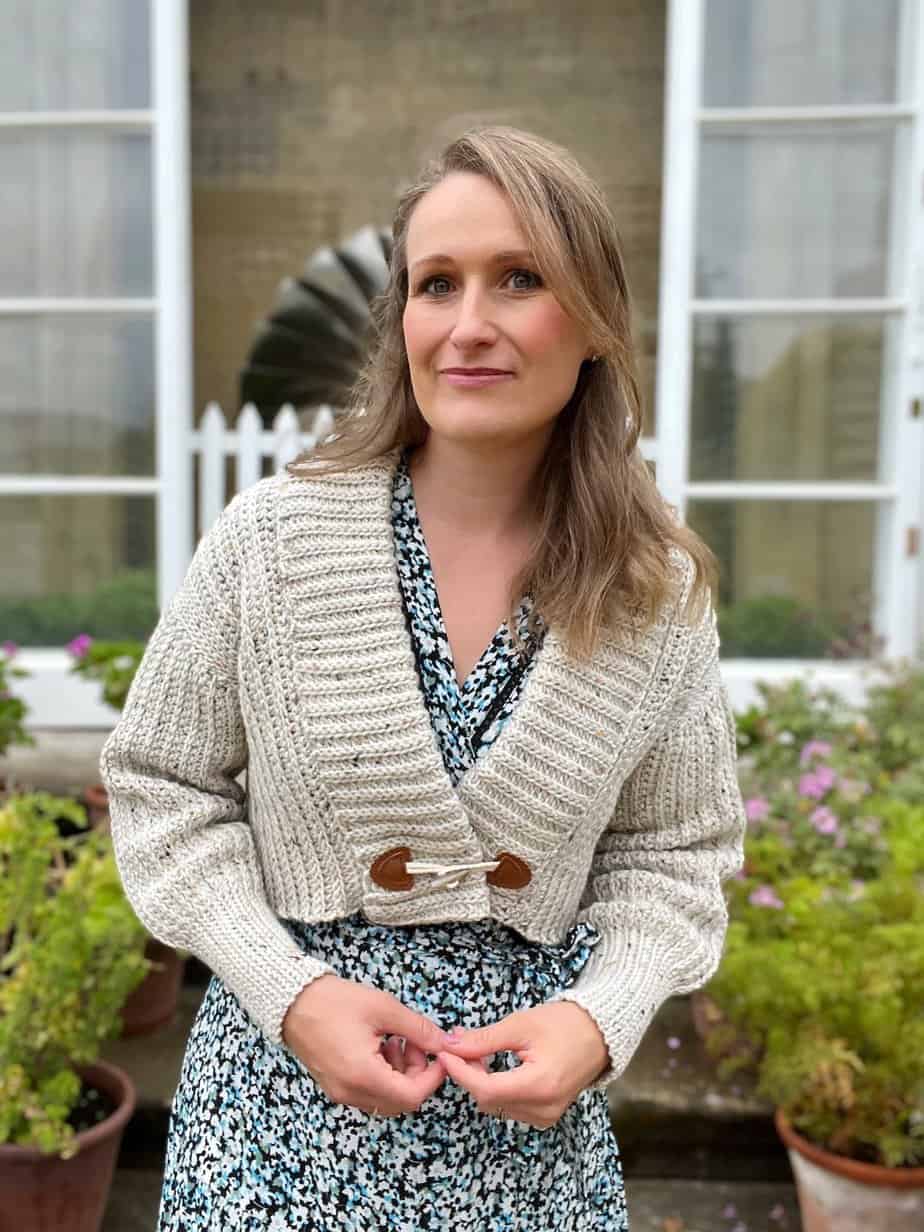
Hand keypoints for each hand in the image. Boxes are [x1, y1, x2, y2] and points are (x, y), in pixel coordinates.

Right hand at [282, 973, 450, 1115]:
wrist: (292, 1001)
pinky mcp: (335, 1086)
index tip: (440, 1054)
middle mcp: (351, 1092)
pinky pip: (368, 1092)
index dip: (434, 1077)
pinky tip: (379, 1046)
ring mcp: (341, 1092)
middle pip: (400, 1102)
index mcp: (363, 1075)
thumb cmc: (336, 1002)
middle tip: (416, 1044)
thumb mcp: (384, 1008)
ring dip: (400, 1075)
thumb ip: (419, 1030)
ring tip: (395, 1040)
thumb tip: (447, 1043)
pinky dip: (382, 1075)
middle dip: (417, 1075)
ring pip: (385, 1099)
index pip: (412, 1096)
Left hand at [437, 1002, 609, 1128]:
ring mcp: (546, 1115)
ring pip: (497, 1106)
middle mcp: (543, 1108)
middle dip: (470, 1074)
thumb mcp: (521, 1025)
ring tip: (482, 1055)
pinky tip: (498, 1069)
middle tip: (463, 1047)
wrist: (599, 1033)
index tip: (444, 1053)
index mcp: (539, 1085)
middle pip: (489, 1100)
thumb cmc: (563, 1023)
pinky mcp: (546, 1115)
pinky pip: (510, 1108)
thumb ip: (484, 1039)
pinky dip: (498, 1090)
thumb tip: (451, 1045)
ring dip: (482, 1082)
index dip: (460, 1072)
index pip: (485, 1089)